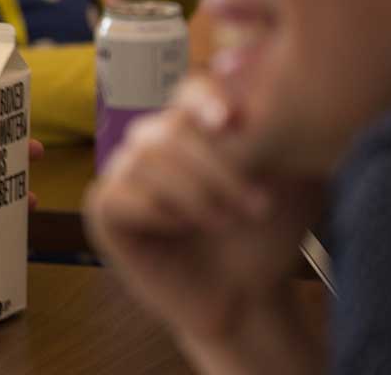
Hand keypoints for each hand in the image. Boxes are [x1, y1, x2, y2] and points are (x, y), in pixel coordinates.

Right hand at [85, 76, 323, 344]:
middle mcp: (153, 143)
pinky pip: (119, 194)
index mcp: (192, 126)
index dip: (204, 99)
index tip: (229, 121)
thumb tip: (266, 90)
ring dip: (193, 192)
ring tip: (226, 221)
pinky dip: (156, 210)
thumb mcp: (287, 182)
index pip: (190, 92)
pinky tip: (182, 229)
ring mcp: (123, 173)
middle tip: (257, 205)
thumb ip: (278, 135)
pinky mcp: (103, 210)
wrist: (247, 299)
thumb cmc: (267, 238)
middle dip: (216, 166)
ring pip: (145, 159)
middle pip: (170, 128)